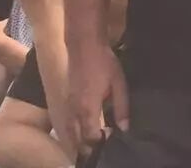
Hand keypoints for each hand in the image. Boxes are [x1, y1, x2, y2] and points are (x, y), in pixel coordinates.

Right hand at [67, 40, 128, 155]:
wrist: (84, 46)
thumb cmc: (104, 63)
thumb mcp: (119, 84)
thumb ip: (122, 107)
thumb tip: (124, 128)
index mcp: (87, 109)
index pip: (90, 137)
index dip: (101, 141)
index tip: (112, 137)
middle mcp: (74, 111)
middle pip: (77, 138)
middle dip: (89, 145)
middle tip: (104, 141)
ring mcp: (68, 106)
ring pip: (71, 132)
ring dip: (81, 138)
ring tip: (96, 137)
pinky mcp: (67, 100)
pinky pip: (69, 122)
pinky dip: (76, 129)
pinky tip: (87, 125)